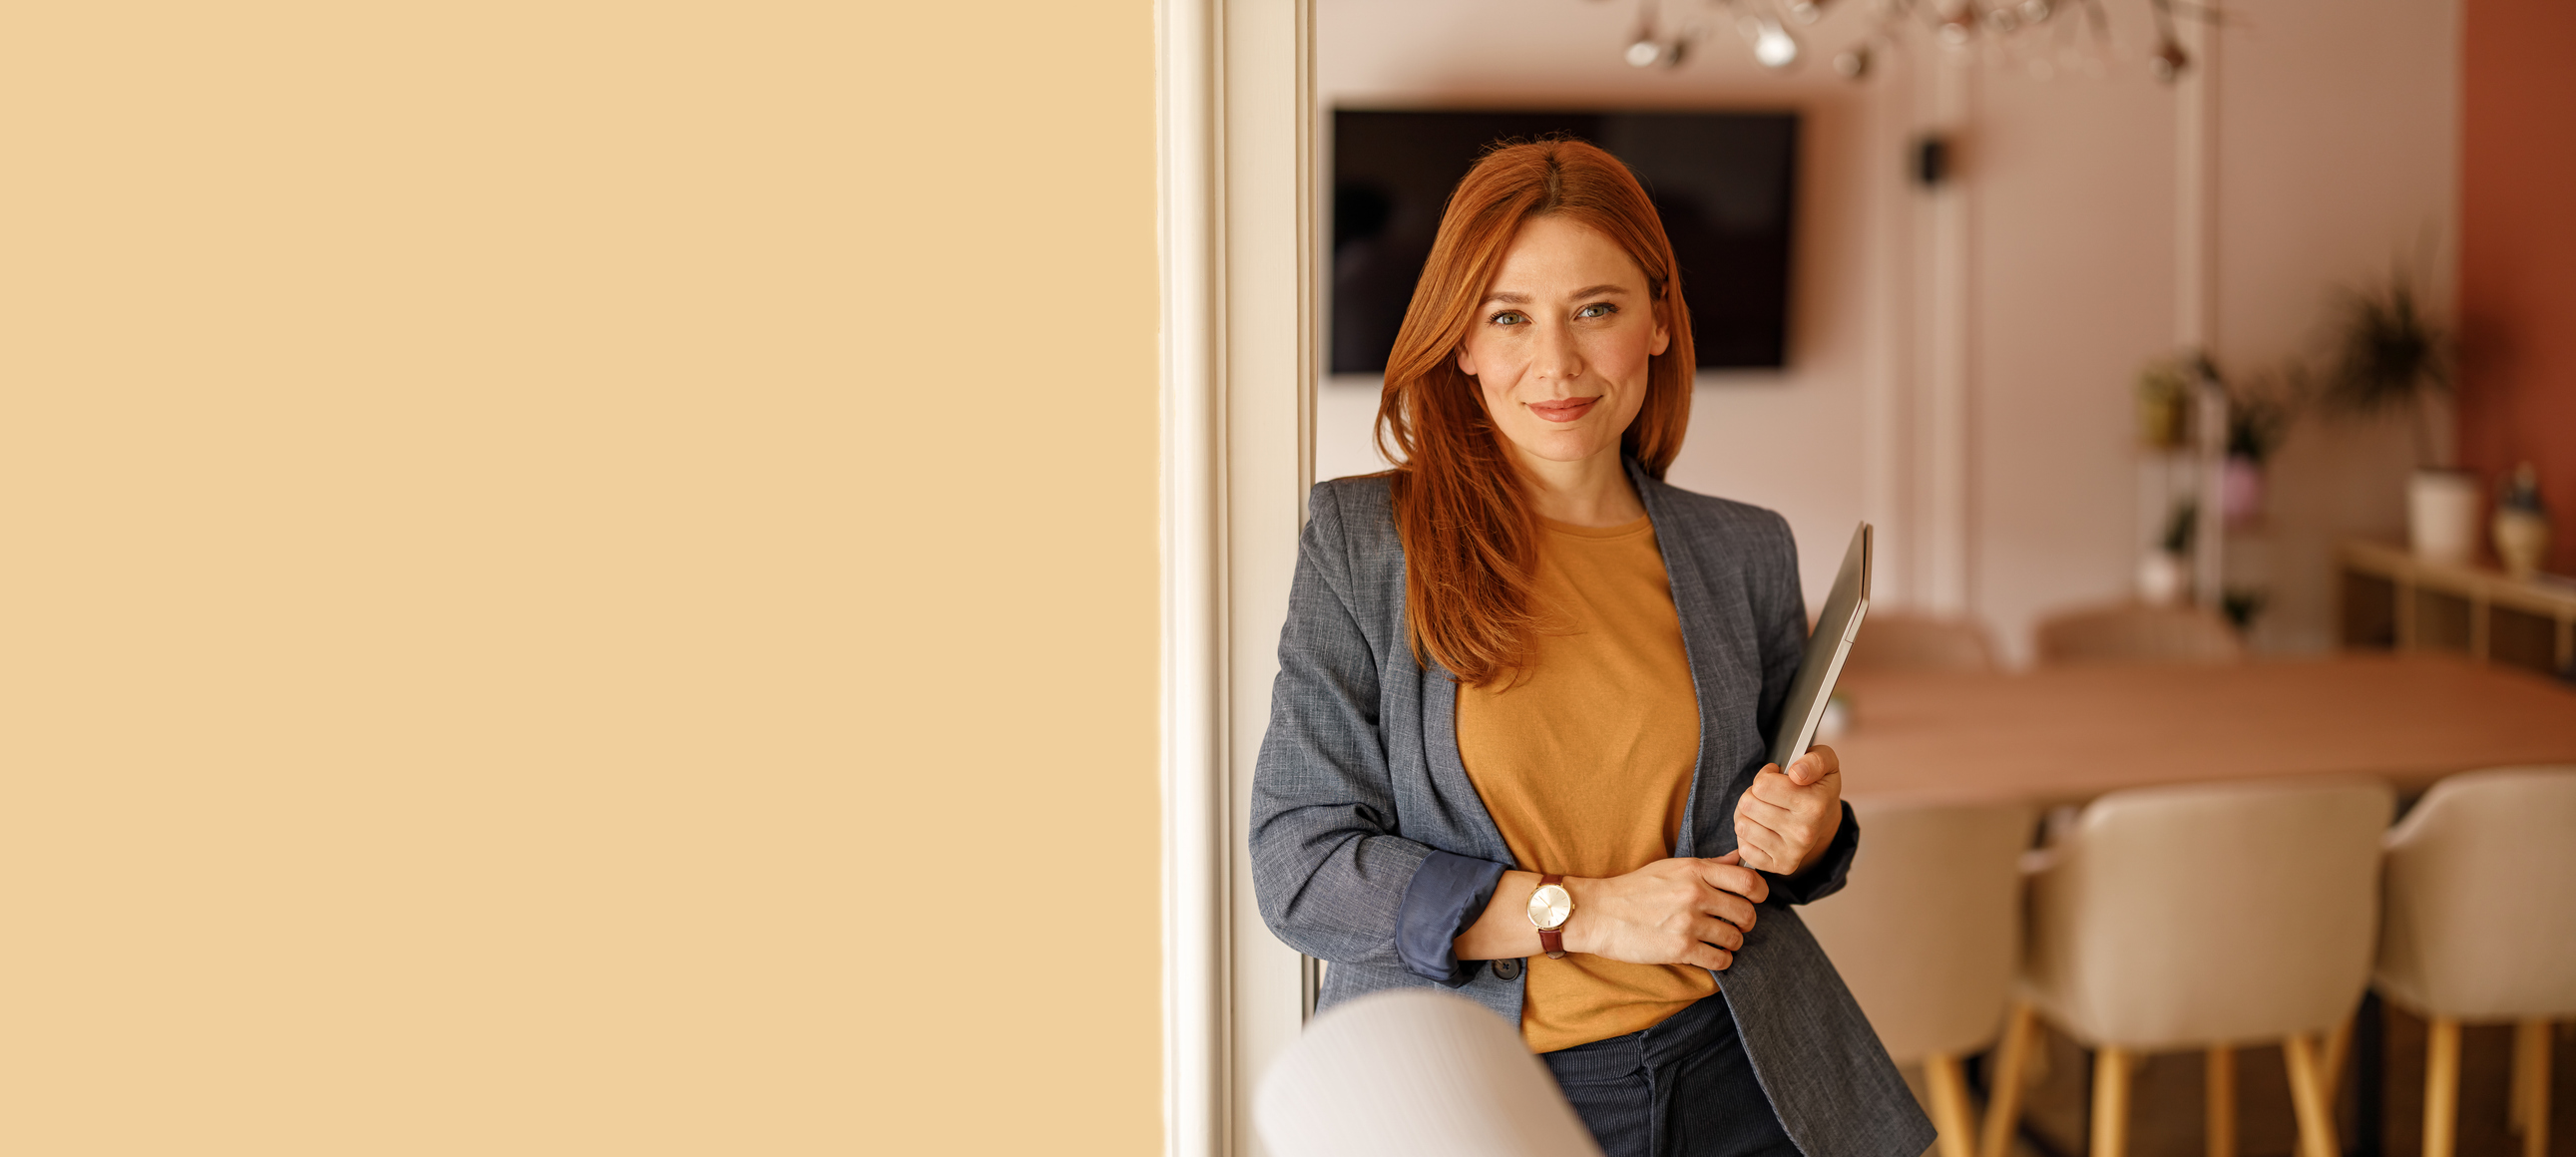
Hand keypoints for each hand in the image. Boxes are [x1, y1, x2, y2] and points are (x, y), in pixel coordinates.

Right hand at [1558, 854, 1768, 971]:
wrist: (1597, 913)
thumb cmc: (1633, 889)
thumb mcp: (1671, 867)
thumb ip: (1709, 865)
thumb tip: (1739, 858)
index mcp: (1694, 870)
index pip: (1748, 881)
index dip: (1759, 894)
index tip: (1754, 900)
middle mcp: (1695, 894)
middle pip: (1747, 913)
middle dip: (1745, 923)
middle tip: (1734, 925)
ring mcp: (1688, 922)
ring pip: (1735, 938)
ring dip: (1732, 944)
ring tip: (1718, 942)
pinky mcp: (1680, 949)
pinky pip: (1720, 960)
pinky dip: (1720, 961)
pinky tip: (1709, 956)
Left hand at [1732, 744, 1843, 874]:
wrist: (1825, 820)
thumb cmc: (1817, 786)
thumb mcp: (1824, 761)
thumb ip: (1814, 759)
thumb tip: (1797, 773)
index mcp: (1815, 805)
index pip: (1762, 785)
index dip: (1765, 776)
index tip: (1777, 777)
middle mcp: (1805, 832)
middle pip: (1748, 804)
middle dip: (1753, 794)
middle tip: (1768, 796)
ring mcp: (1793, 853)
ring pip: (1742, 825)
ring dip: (1747, 815)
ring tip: (1763, 811)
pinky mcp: (1781, 866)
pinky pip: (1743, 848)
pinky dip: (1748, 837)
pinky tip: (1762, 829)